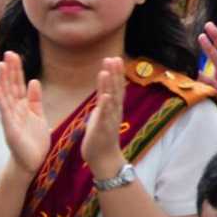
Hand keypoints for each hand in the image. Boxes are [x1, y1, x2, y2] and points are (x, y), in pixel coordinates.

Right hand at [0, 52, 50, 174]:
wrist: (32, 162)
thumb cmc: (34, 141)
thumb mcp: (38, 116)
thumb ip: (35, 99)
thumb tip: (34, 81)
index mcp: (22, 107)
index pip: (18, 84)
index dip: (17, 70)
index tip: (14, 55)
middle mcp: (14, 110)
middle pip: (11, 86)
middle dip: (10, 70)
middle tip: (8, 53)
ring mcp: (10, 119)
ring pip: (6, 96)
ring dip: (3, 81)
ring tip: (1, 66)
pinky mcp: (10, 129)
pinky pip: (5, 113)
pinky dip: (2, 101)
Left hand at [82, 57, 126, 180]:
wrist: (103, 159)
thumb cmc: (101, 137)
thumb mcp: (101, 116)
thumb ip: (103, 104)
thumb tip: (104, 93)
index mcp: (112, 108)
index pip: (115, 87)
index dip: (115, 73)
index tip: (113, 58)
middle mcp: (114, 112)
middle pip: (116, 89)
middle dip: (114, 74)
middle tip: (113, 58)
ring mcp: (110, 120)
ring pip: (111, 99)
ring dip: (109, 85)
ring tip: (106, 70)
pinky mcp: (103, 129)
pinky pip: (105, 116)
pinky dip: (105, 105)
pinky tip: (104, 95)